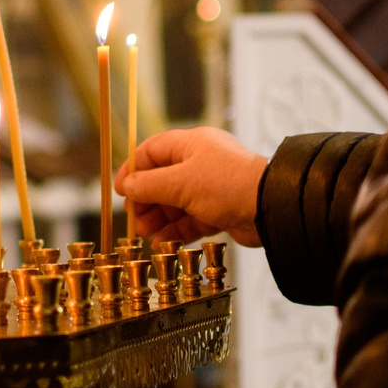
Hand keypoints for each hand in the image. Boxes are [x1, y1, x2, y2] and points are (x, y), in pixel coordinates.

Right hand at [115, 126, 265, 246]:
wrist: (268, 208)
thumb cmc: (228, 185)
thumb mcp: (181, 183)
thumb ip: (150, 185)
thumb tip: (128, 186)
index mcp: (192, 144)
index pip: (152, 151)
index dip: (133, 170)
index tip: (120, 190)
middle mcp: (201, 163)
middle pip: (162, 180)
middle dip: (146, 200)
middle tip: (133, 218)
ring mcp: (211, 187)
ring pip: (176, 202)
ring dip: (159, 218)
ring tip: (145, 234)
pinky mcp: (220, 210)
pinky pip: (192, 219)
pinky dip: (177, 230)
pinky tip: (164, 242)